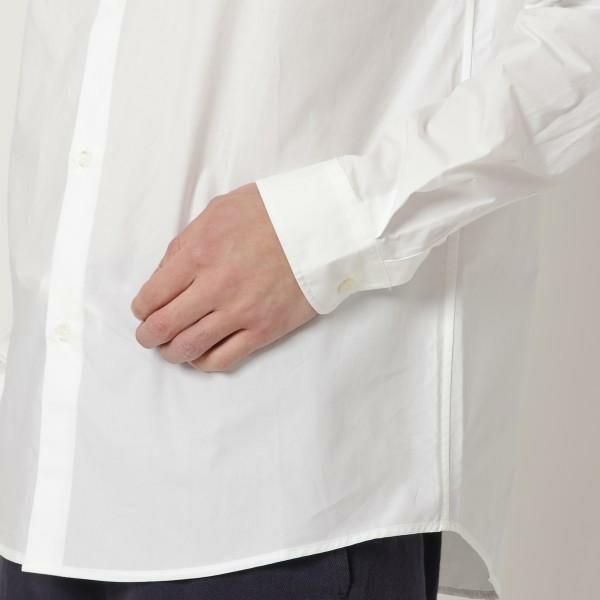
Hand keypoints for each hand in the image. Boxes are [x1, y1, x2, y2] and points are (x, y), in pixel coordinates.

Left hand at [130, 183, 317, 371]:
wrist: (322, 226)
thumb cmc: (271, 213)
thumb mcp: (218, 211)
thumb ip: (184, 243)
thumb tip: (163, 276)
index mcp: (199, 254)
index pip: (152, 296)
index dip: (141, 309)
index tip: (144, 311)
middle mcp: (215, 287)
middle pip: (164, 327)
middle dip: (148, 336)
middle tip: (149, 336)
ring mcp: (241, 312)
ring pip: (189, 348)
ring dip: (172, 353)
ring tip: (172, 348)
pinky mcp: (264, 330)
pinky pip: (224, 359)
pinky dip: (204, 363)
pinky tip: (201, 355)